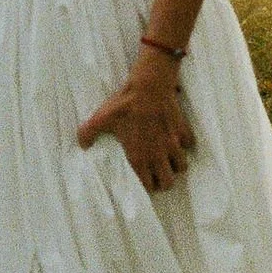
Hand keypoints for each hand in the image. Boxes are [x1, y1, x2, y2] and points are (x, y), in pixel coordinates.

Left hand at [78, 49, 195, 194]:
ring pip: (181, 166)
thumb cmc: (124, 104)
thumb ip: (88, 133)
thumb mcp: (100, 118)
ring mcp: (173, 144)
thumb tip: (82, 145)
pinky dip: (185, 144)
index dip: (146, 186)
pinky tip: (177, 138)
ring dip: (175, 165)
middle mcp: (158, 155)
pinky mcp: (183, 130)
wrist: (148, 86)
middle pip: (168, 183)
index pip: (148, 185)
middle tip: (157, 173)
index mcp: (139, 157)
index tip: (144, 180)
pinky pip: (189, 144)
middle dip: (163, 181)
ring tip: (168, 158)